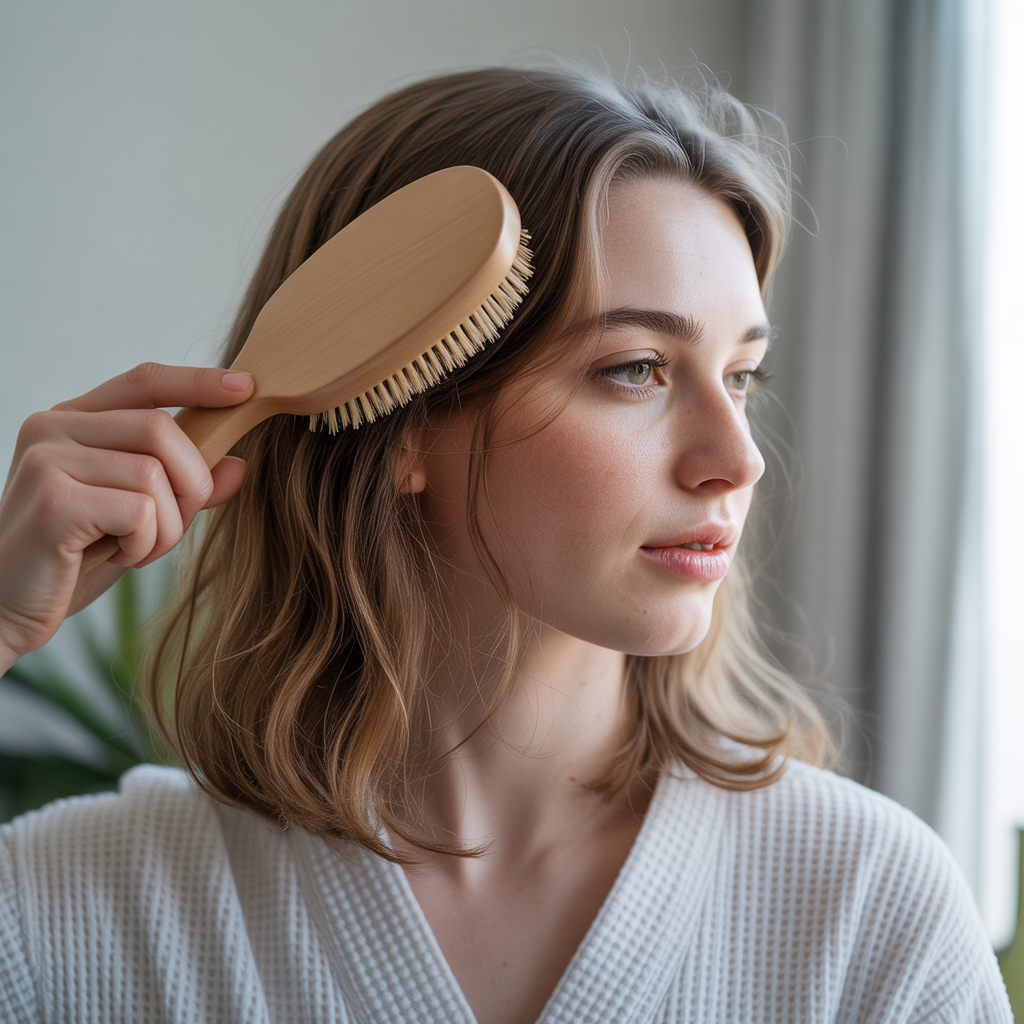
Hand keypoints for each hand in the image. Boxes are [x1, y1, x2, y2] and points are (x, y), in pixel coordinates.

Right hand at [0, 362, 254, 672]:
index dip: (198, 381)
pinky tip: (118, 558)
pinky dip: (146, 544)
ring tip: (138, 549)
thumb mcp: (138, 517)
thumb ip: (182, 488)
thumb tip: (239, 464)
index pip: (144, 381)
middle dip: (191, 484)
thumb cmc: (70, 560)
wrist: (2, 608)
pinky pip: (140, 511)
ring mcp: (47, 460)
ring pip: (155, 474)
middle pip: (162, 429)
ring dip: (168, 525)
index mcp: (72, 420)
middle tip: (170, 527)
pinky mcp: (53, 501)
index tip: (246, 387)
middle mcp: (53, 427)